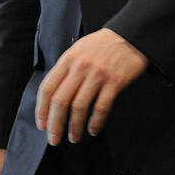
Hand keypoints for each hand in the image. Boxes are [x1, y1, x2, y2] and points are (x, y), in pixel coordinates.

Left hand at [36, 28, 148, 144]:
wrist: (132, 34)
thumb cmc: (104, 44)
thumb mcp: (80, 49)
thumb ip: (67, 68)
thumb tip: (55, 94)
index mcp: (68, 59)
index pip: (47, 88)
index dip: (42, 110)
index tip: (42, 125)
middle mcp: (80, 67)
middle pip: (60, 101)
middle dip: (55, 124)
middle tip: (54, 139)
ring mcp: (98, 74)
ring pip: (79, 107)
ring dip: (74, 126)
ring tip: (74, 137)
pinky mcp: (115, 81)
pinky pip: (102, 106)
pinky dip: (96, 121)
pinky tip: (93, 129)